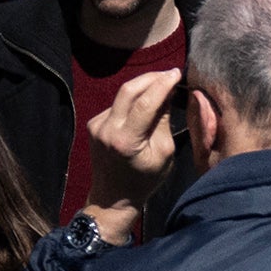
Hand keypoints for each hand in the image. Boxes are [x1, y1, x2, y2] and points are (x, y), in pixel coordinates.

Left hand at [87, 66, 182, 214]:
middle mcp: (107, 129)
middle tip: (169, 73)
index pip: (145, 102)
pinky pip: (116, 105)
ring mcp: (97, 125)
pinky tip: (142, 109)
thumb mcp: (164, 153)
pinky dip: (132, 102)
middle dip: (151, 77)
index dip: (162, 84)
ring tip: (161, 89)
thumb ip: (163, 122)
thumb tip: (168, 93)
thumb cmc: (144, 181)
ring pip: (122, 96)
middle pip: (128, 89)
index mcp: (126, 140)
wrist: (112, 198)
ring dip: (142, 89)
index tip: (177, 73)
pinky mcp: (93, 124)